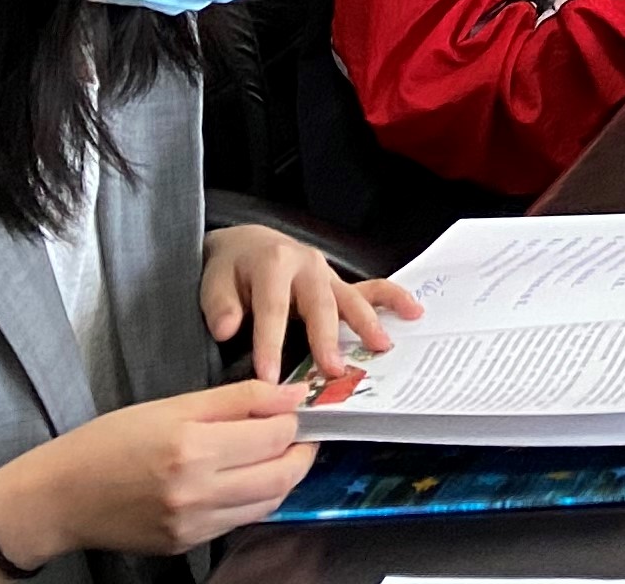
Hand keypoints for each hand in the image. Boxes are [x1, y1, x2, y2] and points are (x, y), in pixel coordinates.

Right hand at [0, 381, 314, 555]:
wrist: (59, 498)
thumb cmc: (109, 443)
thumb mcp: (172, 405)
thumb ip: (238, 399)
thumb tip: (290, 394)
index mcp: (193, 449)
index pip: (275, 435)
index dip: (292, 418)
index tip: (292, 407)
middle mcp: (197, 493)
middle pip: (283, 476)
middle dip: (302, 451)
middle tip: (298, 433)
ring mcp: (193, 525)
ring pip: (268, 503)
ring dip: (282, 477)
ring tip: (273, 454)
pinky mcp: (187, 544)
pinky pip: (239, 521)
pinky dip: (253, 499)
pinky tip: (243, 479)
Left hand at [199, 224, 418, 386]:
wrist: (246, 245)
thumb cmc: (228, 269)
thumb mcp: (212, 282)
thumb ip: (219, 305)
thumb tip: (228, 329)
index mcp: (273, 264)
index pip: (273, 309)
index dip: (270, 345)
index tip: (268, 379)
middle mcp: (306, 264)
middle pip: (319, 304)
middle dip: (326, 338)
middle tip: (332, 369)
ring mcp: (327, 273)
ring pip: (349, 298)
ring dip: (366, 323)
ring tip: (381, 347)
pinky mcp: (338, 282)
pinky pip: (370, 288)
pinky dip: (393, 299)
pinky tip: (413, 311)